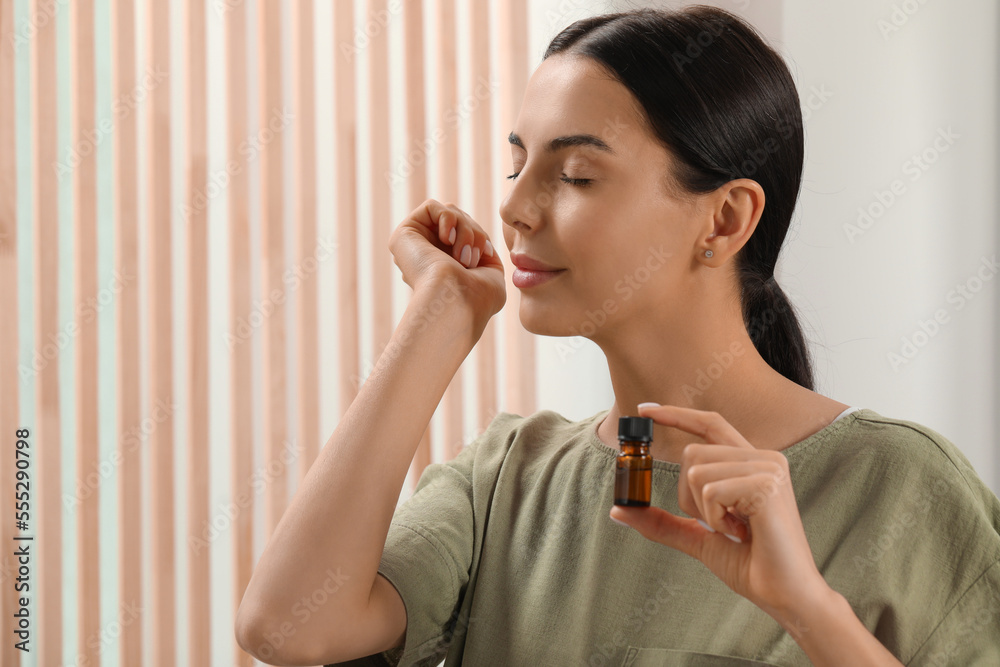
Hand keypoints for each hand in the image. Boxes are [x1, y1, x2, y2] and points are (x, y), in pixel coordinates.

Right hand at [388, 198, 505, 332]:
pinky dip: (448, 219)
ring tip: (463, 255)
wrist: (457, 302)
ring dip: (465, 229)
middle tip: (472, 258)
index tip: (486, 255)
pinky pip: (432, 206)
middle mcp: (427, 256)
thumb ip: (483, 254)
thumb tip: (478, 244)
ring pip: (450, 213)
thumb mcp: (491, 272)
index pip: (467, 233)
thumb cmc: (477, 299)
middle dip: (475, 233)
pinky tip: (447, 239)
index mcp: (445, 266)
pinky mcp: (403, 235)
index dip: (480, 238)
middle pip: (460, 220)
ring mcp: (414, 246)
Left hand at [608, 404, 831, 620]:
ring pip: (696, 471)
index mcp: (751, 463)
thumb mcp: (697, 537)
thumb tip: (618, 511)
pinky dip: (714, 519)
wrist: (786, 595)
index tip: (644, 411)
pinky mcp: (766, 483)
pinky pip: (710, 490)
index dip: (676, 414)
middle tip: (720, 524)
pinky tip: (741, 533)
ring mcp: (768, 467)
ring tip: (735, 529)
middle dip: (688, 496)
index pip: (710, 424)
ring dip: (703, 510)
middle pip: (691, 453)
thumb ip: (662, 521)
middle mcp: (763, 457)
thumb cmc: (751, 566)